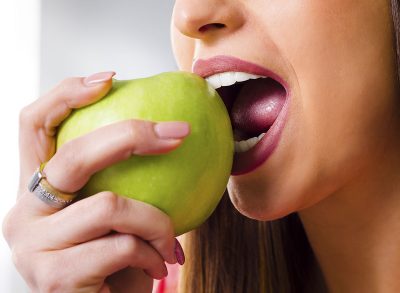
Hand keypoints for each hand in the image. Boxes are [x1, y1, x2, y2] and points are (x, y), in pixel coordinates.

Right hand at [2, 72, 187, 291]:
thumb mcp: (115, 215)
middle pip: (74, 154)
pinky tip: (159, 265)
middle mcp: (22, 211)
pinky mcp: (52, 277)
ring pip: (110, 205)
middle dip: (134, 136)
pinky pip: (121, 246)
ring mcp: (32, 246)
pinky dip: (152, 253)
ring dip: (157, 222)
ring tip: (170, 242)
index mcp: (36, 187)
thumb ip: (122, 179)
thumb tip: (172, 132)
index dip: (66, 94)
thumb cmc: (115, 262)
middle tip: (179, 134)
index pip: (33, 124)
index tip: (112, 79)